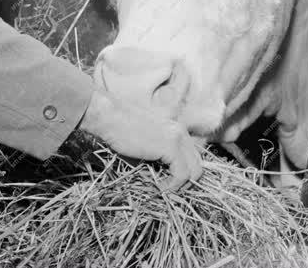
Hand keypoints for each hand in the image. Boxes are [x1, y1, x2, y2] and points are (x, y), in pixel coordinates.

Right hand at [78, 88, 202, 190]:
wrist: (109, 117)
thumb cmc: (120, 131)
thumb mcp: (144, 146)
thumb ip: (158, 158)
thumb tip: (164, 179)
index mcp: (176, 129)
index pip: (193, 157)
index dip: (185, 174)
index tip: (171, 184)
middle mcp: (181, 132)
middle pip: (198, 165)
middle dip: (186, 182)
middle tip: (170, 190)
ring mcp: (178, 138)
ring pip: (195, 172)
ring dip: (181, 186)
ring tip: (164, 190)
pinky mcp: (171, 146)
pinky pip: (182, 175)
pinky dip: (172, 186)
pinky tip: (159, 187)